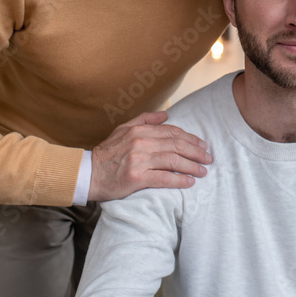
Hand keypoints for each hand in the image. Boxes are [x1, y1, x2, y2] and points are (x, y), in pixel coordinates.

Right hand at [88, 111, 211, 200]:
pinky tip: (190, 182)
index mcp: (139, 131)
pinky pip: (164, 178)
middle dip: (196, 152)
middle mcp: (140, 143)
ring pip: (173, 160)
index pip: (172, 132)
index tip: (202, 145)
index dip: (190, 138)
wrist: (87, 173)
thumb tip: (166, 114)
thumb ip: (144, 120)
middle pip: (176, 145)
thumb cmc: (106, 153)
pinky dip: (179, 180)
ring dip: (192, 166)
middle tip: (208, 158)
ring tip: (203, 171)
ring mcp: (138, 160)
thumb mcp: (122, 129)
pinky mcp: (136, 178)